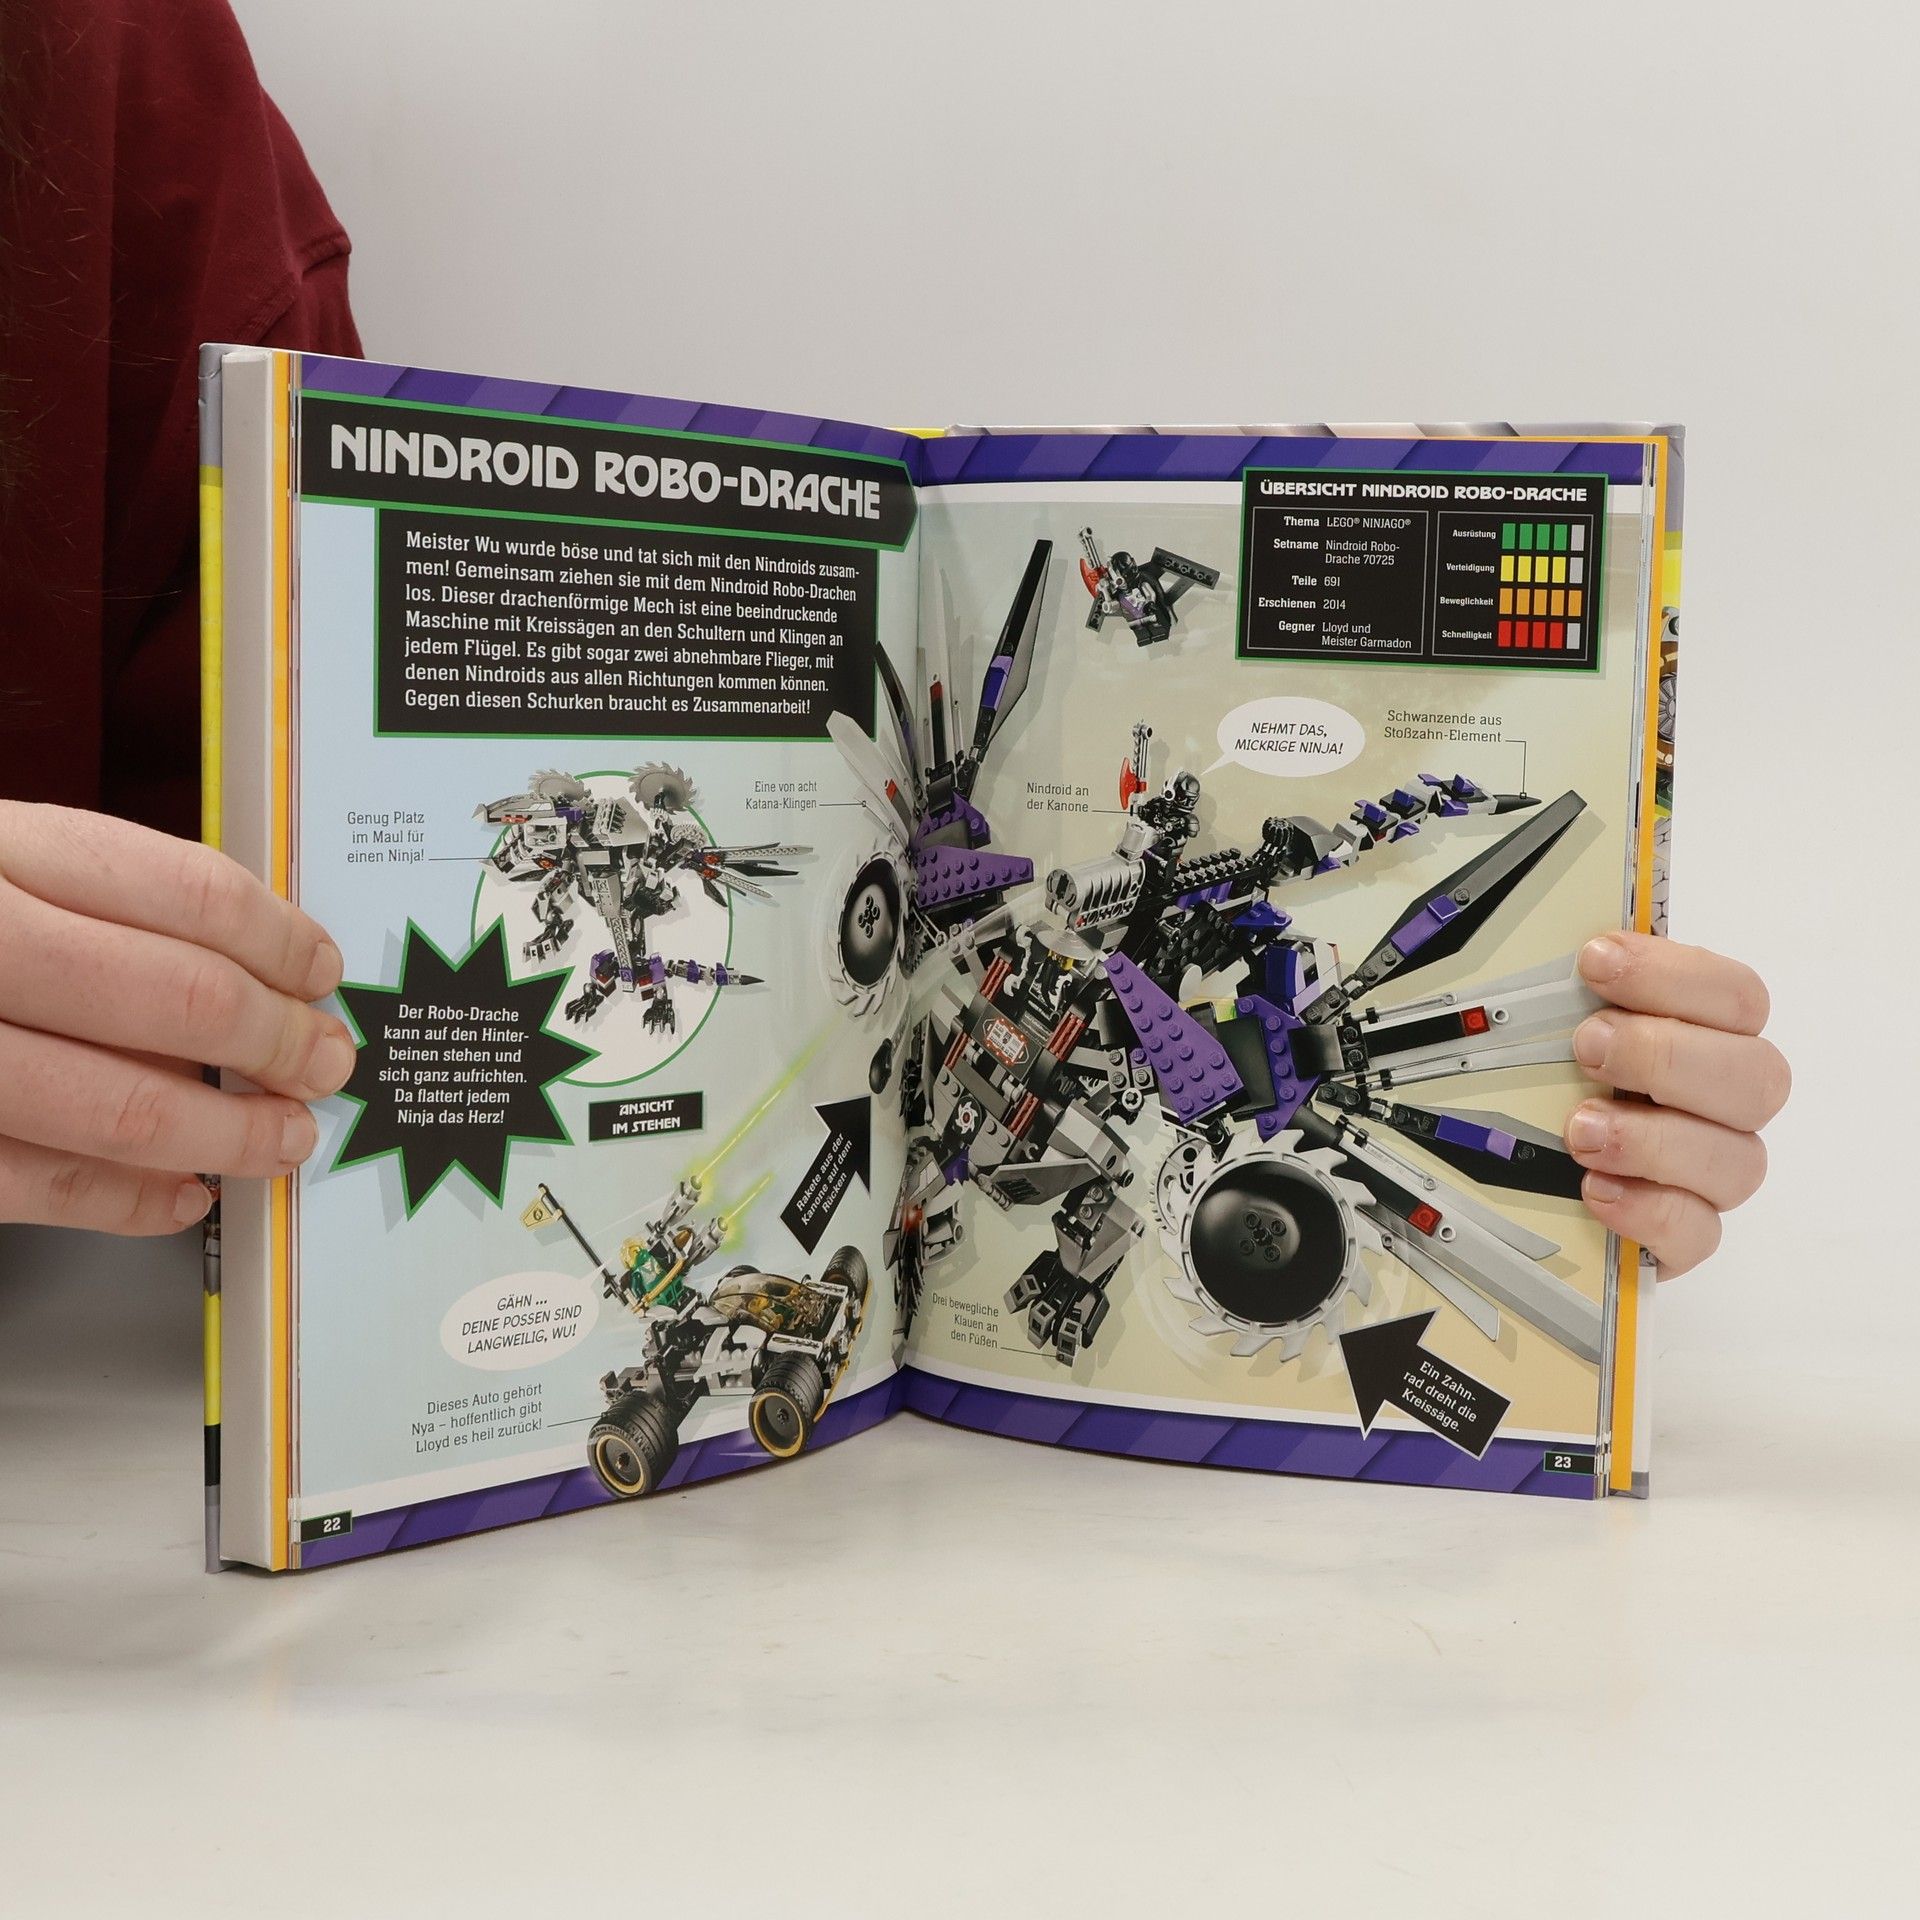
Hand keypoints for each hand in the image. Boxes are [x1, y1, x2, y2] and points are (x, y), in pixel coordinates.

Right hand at [0, 803, 352, 1235]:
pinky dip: (127, 1200)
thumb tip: (251, 978)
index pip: (184, 891)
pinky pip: (35, 1181)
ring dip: (225, 1134)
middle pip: (173, 998)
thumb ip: (95, 905)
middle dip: (275, 1043)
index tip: (321, 973)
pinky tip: (181, 1197)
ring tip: (279, 1140)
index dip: (280, 941)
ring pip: (116, 1103)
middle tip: (325, 1063)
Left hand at [1564, 932, 1788, 1276]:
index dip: (1675, 974)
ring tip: (1580, 1130)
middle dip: (1668, 1055)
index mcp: (1699, 1037)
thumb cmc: (1536, 1079)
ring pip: (1738, 1160)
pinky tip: (1595, 1190)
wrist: (1502, 1179)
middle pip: (1757, 1077)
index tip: (1595, 960)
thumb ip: (1559, 980)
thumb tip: (1561, 938)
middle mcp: (1718, 1104)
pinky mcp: (1681, 1235)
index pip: (1735, 996)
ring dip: (1656, 1139)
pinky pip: (1699, 1232)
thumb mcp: (1533, 1019)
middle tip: (1588, 1046)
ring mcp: (1707, 1174)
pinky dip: (1650, 1210)